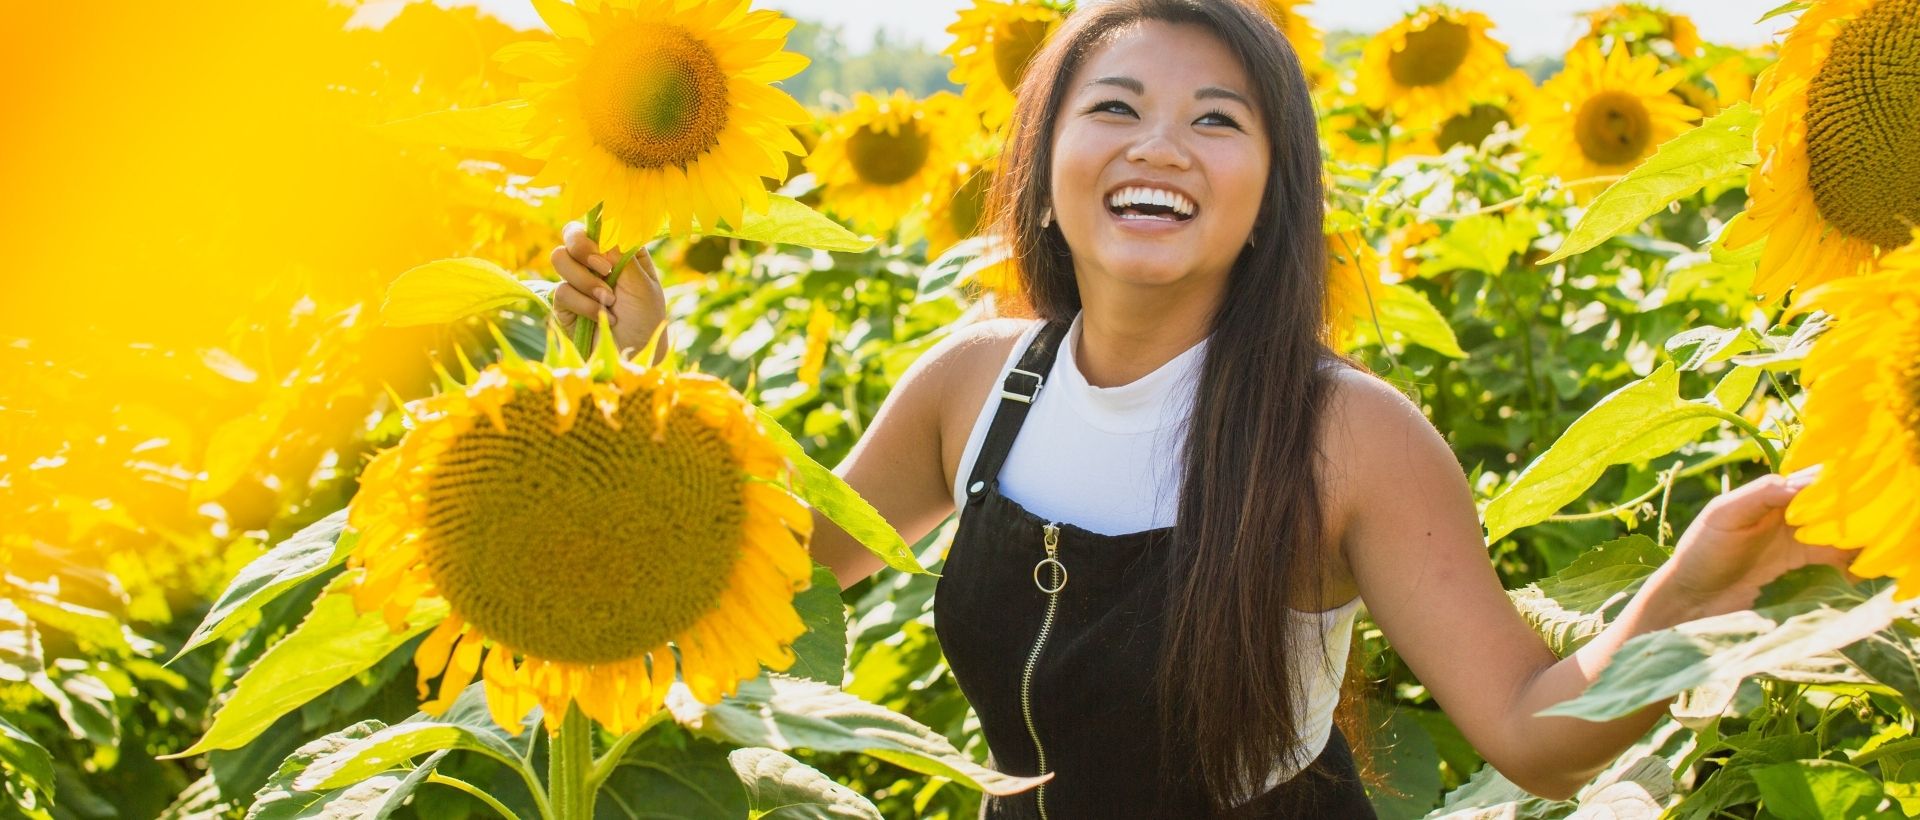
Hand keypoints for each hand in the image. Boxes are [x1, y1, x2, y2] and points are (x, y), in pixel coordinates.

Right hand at [549, 220, 667, 361]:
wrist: (634, 355)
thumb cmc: (645, 319)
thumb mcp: (642, 285)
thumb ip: (622, 255)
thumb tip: (601, 233)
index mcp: (618, 249)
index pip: (598, 223)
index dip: (598, 230)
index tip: (611, 247)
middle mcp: (596, 260)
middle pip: (572, 233)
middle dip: (583, 248)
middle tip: (605, 268)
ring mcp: (577, 279)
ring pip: (559, 258)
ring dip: (586, 280)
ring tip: (609, 301)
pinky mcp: (563, 302)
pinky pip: (561, 290)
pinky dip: (584, 304)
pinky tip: (603, 317)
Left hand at [1656, 467, 1856, 619]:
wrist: (1693, 601)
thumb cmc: (1701, 551)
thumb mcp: (1724, 514)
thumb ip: (1762, 493)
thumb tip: (1805, 482)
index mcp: (1776, 495)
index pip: (1816, 481)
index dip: (1835, 484)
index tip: (1848, 494)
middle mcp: (1795, 517)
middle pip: (1837, 507)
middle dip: (1854, 511)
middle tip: (1861, 524)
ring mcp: (1804, 546)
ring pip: (1845, 534)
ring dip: (1859, 537)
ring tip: (1862, 545)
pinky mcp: (1809, 574)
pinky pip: (1842, 565)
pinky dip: (1855, 564)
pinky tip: (1859, 570)